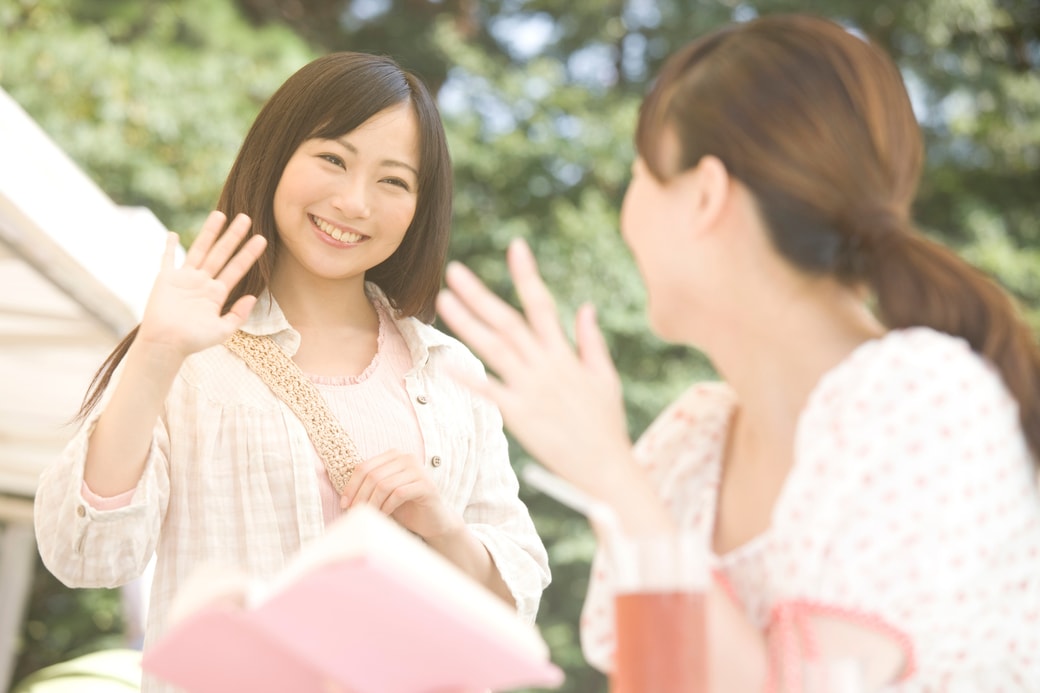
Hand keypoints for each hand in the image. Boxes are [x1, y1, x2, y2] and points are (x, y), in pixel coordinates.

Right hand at [137, 212, 266, 359]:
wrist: (166, 345)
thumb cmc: (193, 341)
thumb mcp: (222, 330)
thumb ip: (238, 314)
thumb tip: (252, 297)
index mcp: (217, 293)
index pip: (237, 268)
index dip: (249, 254)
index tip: (262, 239)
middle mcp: (203, 282)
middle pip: (222, 253)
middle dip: (234, 236)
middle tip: (246, 217)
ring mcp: (184, 278)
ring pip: (200, 249)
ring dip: (209, 232)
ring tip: (220, 214)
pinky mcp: (166, 279)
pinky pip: (168, 259)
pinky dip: (169, 247)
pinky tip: (173, 234)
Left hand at [339, 450, 462, 539]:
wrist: (433, 521)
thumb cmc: (405, 507)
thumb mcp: (384, 493)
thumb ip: (369, 486)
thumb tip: (344, 496)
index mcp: (394, 455)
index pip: (364, 467)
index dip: (351, 486)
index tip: (344, 504)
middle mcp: (407, 458)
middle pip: (372, 475)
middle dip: (360, 496)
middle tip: (354, 512)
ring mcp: (418, 470)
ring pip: (384, 484)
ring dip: (372, 503)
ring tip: (369, 515)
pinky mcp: (426, 485)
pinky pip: (398, 493)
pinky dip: (387, 506)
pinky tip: (384, 515)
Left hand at [435, 238, 633, 498]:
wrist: (606, 467)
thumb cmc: (606, 425)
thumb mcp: (605, 378)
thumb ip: (590, 341)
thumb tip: (585, 307)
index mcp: (565, 354)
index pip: (542, 304)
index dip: (526, 274)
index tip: (515, 246)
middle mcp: (546, 366)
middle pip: (508, 321)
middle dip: (480, 294)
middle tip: (453, 270)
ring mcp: (531, 389)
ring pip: (494, 349)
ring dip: (468, 323)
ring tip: (443, 301)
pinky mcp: (519, 415)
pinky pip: (490, 392)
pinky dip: (469, 378)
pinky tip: (447, 361)